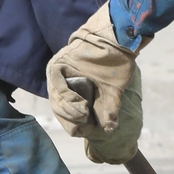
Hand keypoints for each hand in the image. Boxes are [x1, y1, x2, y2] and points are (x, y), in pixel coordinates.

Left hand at [46, 4, 143, 163]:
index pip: (68, 117)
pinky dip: (67, 98)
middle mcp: (62, 85)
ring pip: (57, 102)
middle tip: (88, 123)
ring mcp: (58, 76)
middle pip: (60, 112)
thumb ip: (108, 110)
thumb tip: (109, 129)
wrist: (117, 43)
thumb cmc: (115, 66)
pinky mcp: (57, 65)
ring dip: (70, 112)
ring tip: (85, 114)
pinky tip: (80, 105)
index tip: (90, 128)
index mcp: (73, 94)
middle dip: (73, 121)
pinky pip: (56, 86)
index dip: (78, 126)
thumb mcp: (112, 93)